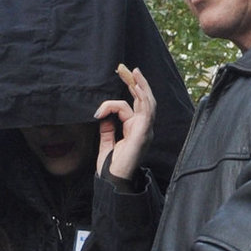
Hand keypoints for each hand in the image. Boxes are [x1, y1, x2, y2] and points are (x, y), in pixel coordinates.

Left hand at [95, 63, 155, 183]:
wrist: (114, 181)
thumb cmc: (111, 168)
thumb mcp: (106, 144)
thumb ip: (107, 130)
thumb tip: (103, 116)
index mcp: (135, 131)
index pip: (131, 107)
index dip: (117, 100)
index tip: (102, 102)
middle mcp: (143, 129)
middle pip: (143, 101)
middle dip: (136, 83)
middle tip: (127, 69)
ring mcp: (146, 131)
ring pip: (148, 102)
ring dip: (142, 85)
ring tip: (134, 72)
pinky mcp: (143, 133)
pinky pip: (146, 110)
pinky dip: (142, 97)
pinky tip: (136, 86)